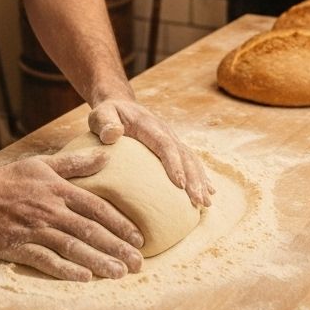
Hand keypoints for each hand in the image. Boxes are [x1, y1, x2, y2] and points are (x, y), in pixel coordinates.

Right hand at [0, 151, 144, 280]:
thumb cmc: (11, 179)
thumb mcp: (44, 164)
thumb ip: (77, 163)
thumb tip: (107, 156)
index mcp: (59, 190)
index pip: (96, 208)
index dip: (120, 223)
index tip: (139, 238)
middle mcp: (51, 210)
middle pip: (90, 230)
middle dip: (116, 247)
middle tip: (139, 263)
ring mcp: (35, 229)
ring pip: (72, 247)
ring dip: (98, 261)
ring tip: (119, 273)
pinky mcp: (18, 247)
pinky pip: (46, 260)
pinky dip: (65, 269)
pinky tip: (84, 278)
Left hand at [88, 99, 214, 208]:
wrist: (120, 106)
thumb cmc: (107, 115)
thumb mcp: (100, 115)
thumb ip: (104, 123)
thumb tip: (113, 134)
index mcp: (148, 125)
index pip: (164, 144)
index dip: (173, 163)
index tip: (179, 184)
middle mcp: (165, 132)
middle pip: (183, 154)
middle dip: (193, 178)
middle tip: (198, 201)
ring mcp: (171, 139)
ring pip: (191, 159)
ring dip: (200, 180)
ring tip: (206, 203)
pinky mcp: (173, 147)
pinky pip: (190, 162)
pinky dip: (200, 176)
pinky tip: (208, 192)